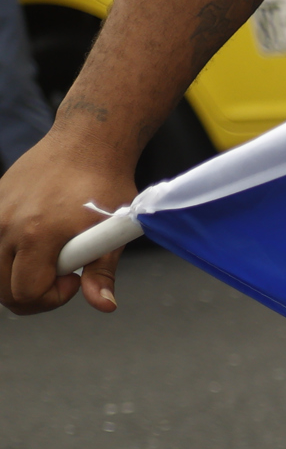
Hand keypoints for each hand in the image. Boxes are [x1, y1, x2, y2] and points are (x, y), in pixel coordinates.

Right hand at [0, 135, 136, 315]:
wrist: (86, 144)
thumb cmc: (103, 185)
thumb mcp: (111, 233)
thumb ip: (102, 272)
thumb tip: (104, 304)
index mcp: (36, 236)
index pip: (25, 292)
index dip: (52, 297)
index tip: (74, 279)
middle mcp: (6, 224)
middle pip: (3, 288)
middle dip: (33, 294)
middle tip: (62, 275)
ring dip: (17, 275)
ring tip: (47, 259)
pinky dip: (7, 254)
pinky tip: (33, 243)